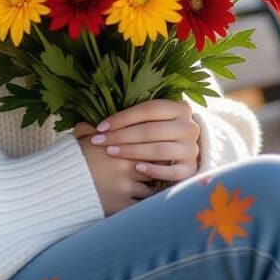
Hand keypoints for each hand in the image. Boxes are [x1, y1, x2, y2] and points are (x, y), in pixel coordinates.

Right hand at [74, 121, 154, 215]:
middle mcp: (126, 166)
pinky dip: (143, 205)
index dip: (154, 149)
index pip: (150, 145)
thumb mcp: (80, 138)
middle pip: (154, 166)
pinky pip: (141, 206)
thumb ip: (92, 129)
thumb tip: (95, 124)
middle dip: (156, 169)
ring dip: (150, 189)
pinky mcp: (121, 206)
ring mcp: (125, 187)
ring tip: (150, 188)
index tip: (156, 151)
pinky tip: (142, 204)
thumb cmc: (69, 160)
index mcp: (120, 147)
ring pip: (150, 188)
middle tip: (159, 170)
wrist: (56, 186)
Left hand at [79, 99, 200, 187]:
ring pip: (160, 150)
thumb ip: (127, 118)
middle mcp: (189, 127)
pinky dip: (155, 170)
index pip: (148, 110)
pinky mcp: (191, 169)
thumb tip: (88, 122)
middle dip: (122, 136)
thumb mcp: (144, 121)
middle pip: (152, 130)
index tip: (100, 127)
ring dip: (132, 151)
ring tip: (111, 152)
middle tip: (100, 141)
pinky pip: (173, 171)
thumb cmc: (152, 134)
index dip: (122, 117)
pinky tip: (138, 168)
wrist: (178, 155)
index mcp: (180, 108)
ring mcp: (192, 149)